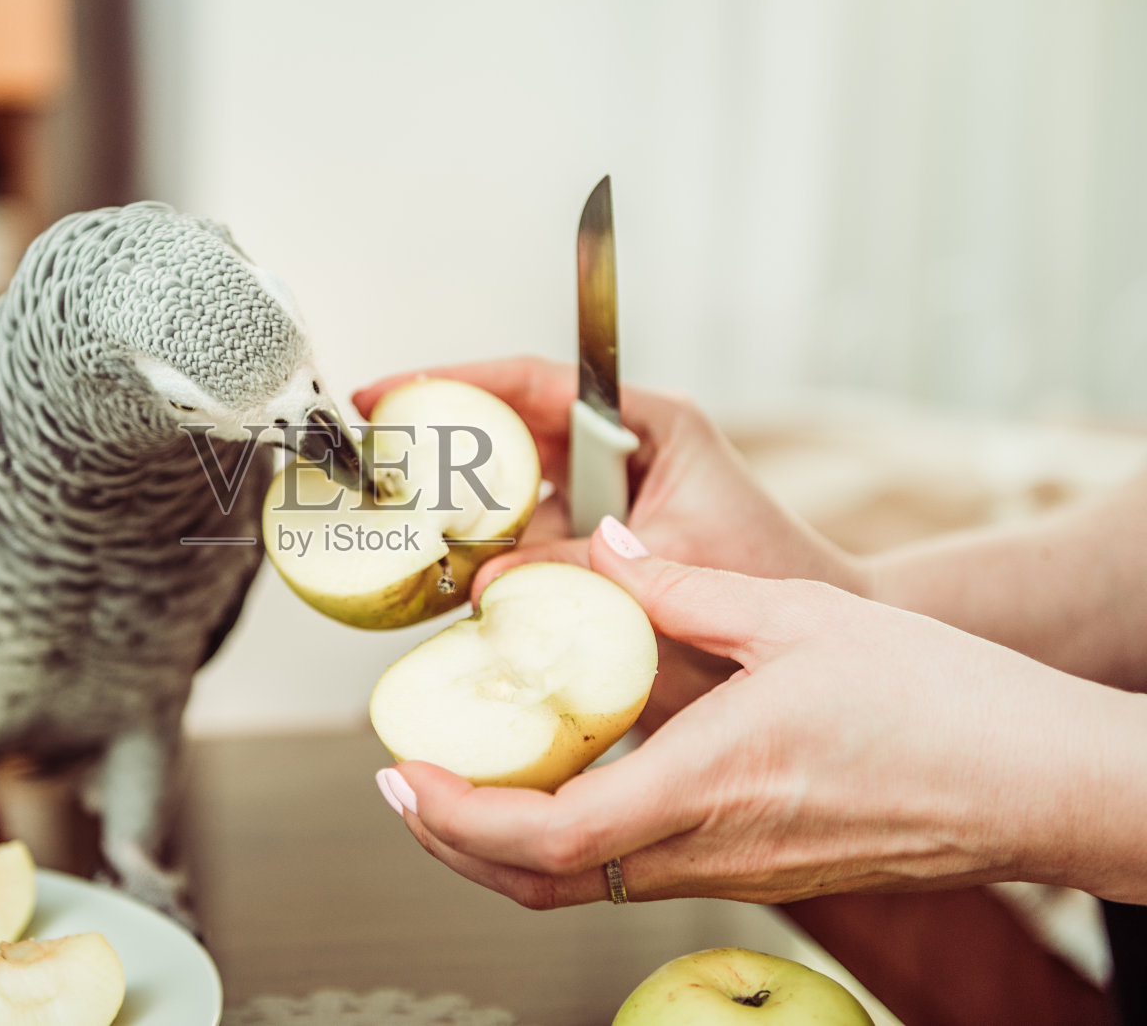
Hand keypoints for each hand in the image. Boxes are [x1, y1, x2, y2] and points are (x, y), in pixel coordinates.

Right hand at [357, 356, 866, 723]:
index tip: (392, 392)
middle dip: (438, 444)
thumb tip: (483, 583)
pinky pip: (525, 543)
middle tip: (373, 461)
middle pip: (508, 433)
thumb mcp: (671, 562)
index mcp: (645, 425)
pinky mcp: (593, 546)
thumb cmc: (768, 574)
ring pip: (509, 494)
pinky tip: (444, 584)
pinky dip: (486, 561)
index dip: (458, 381)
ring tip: (395, 528)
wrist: (808, 632)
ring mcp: (602, 500)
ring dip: (456, 513)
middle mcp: (616, 453)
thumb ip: (579, 565)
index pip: (536, 383)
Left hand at [375, 518, 1146, 907]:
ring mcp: (732, 871)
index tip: (401, 773)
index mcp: (705, 786)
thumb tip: (605, 554)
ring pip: (583, 885)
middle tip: (407, 779)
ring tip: (464, 776)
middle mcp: (707, 849)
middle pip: (540, 883)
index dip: (455, 816)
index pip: (544, 838)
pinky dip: (570, 839)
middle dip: (453, 840)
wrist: (1038, 781)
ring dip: (504, 842)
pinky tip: (566, 778)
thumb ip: (681, 589)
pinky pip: (634, 870)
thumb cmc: (941, 704)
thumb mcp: (796, 618)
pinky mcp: (756, 869)